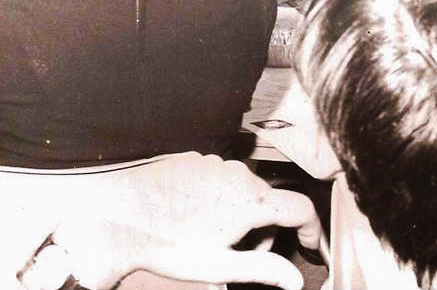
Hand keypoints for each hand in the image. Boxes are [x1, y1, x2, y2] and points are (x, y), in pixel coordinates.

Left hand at [46, 157, 322, 289]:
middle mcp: (241, 175)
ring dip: (244, 215)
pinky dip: (222, 198)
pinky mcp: (199, 159)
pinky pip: (224, 179)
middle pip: (272, 203)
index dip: (311, 229)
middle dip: (265, 232)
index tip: (310, 245)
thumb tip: (296, 281)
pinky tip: (197, 218)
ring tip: (214, 239)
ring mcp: (219, 163)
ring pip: (247, 191)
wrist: (124, 212)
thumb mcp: (220, 266)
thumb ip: (264, 270)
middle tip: (241, 258)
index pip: (301, 208)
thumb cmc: (170, 242)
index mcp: (253, 201)